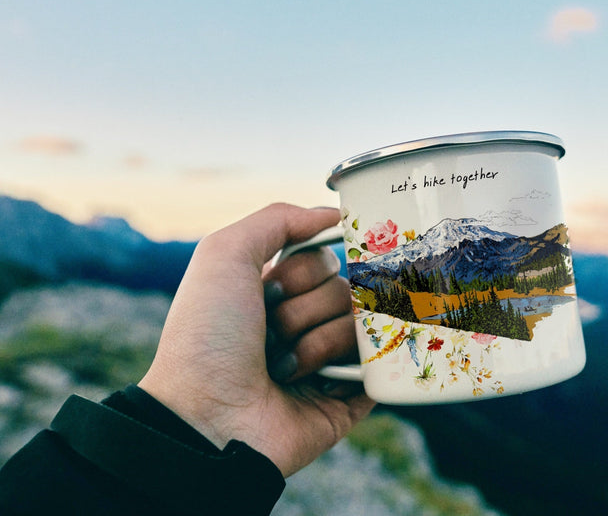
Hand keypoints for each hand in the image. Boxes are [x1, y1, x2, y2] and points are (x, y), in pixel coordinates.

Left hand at [138, 203, 374, 476]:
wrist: (206, 417)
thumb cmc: (207, 336)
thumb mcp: (225, 254)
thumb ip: (279, 218)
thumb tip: (336, 213)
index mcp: (279, 293)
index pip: (326, 260)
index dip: (302, 271)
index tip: (269, 289)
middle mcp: (306, 323)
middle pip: (347, 289)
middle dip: (306, 309)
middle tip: (271, 333)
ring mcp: (330, 361)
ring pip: (362, 325)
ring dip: (316, 343)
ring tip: (282, 368)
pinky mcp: (350, 397)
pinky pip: (378, 366)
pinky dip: (347, 369)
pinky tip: (317, 383)